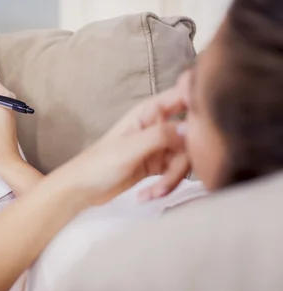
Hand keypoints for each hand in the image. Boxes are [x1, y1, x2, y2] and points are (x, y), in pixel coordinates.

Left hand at [58, 78, 189, 204]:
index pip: (183, 94)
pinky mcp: (158, 164)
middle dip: (184, 160)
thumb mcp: (130, 148)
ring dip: (171, 180)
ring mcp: (159, 145)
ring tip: (153, 193)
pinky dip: (165, 186)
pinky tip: (148, 195)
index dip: (200, 102)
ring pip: (185, 158)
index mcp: (149, 111)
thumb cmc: (98, 163)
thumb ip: (161, 135)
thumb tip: (190, 129)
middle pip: (191, 135)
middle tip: (169, 178)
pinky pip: (175, 173)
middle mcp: (157, 125)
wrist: (82, 189)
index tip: (209, 123)